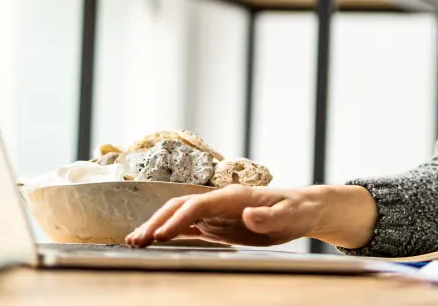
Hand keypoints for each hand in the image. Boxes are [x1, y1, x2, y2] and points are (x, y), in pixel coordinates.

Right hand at [126, 186, 322, 247]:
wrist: (302, 209)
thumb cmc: (297, 211)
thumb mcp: (289, 216)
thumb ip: (268, 216)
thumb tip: (248, 214)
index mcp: (234, 196)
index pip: (198, 205)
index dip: (178, 219)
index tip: (161, 235)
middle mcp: (220, 201)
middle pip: (180, 207)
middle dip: (156, 221)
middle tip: (136, 240)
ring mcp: (216, 212)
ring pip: (179, 216)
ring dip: (156, 227)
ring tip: (134, 241)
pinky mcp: (217, 224)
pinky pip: (188, 227)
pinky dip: (169, 233)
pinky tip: (154, 242)